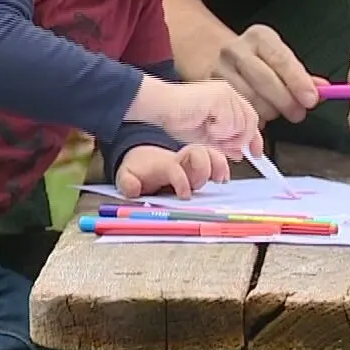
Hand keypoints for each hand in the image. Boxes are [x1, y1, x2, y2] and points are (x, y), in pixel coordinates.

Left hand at [114, 143, 229, 198]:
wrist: (143, 158)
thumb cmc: (138, 170)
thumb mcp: (126, 176)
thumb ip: (127, 183)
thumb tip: (133, 190)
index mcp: (164, 164)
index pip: (175, 168)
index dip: (182, 181)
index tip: (185, 195)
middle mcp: (181, 159)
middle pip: (197, 153)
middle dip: (202, 168)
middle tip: (202, 185)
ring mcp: (192, 161)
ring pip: (209, 153)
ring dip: (217, 164)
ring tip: (221, 180)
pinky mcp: (200, 166)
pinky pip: (215, 159)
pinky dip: (222, 167)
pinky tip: (224, 179)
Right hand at [125, 77, 264, 158]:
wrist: (161, 107)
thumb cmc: (178, 118)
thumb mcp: (207, 136)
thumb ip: (225, 143)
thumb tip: (240, 152)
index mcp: (227, 99)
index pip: (251, 118)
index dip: (255, 138)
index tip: (257, 153)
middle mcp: (229, 93)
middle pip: (249, 123)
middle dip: (237, 140)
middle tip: (222, 144)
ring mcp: (225, 94)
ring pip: (239, 126)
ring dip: (224, 136)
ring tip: (207, 130)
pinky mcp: (219, 98)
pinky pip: (229, 124)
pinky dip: (218, 131)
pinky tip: (205, 125)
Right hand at [212, 24, 327, 124]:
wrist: (215, 59)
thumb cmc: (257, 62)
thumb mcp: (279, 59)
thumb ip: (302, 76)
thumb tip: (324, 90)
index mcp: (259, 37)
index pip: (281, 59)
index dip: (298, 81)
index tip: (311, 99)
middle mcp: (235, 50)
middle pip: (264, 81)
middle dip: (285, 101)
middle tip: (298, 113)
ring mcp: (218, 71)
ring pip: (250, 100)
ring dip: (268, 112)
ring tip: (275, 110)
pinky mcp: (210, 92)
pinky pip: (236, 111)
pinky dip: (251, 119)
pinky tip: (257, 116)